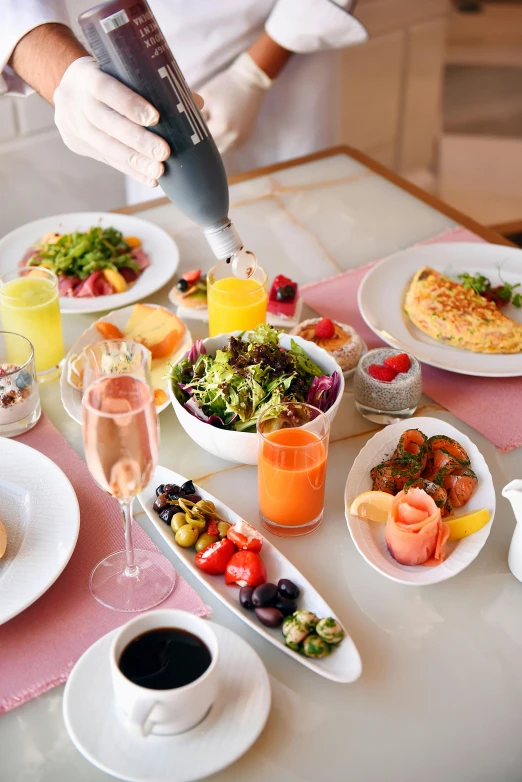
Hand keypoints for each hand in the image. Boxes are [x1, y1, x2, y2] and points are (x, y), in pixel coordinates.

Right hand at [54, 57, 203, 187]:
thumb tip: (195, 103)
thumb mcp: (121, 71)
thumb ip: (153, 83)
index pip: (106, 89)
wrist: (66, 91)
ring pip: (107, 148)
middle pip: (107, 124)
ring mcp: (76, 127)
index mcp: (86, 77)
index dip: (129, 104)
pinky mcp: (81, 147)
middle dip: (138, 141)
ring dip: (136, 162)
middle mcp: (76, 103)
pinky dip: (132, 171)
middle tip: (164, 152)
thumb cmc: (107, 77)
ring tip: (159, 171)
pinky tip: (150, 180)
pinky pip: (109, 161)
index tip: (155, 118)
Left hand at [198, 53, 271, 154]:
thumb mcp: (204, 97)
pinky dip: (222, 139)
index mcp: (221, 129)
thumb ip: (192, 114)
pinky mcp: (245, 139)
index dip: (192, 134)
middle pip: (209, 148)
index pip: (199, 140)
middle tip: (200, 125)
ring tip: (211, 125)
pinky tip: (220, 126)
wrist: (250, 82)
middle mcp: (232, 139)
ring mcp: (240, 141)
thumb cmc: (225, 86)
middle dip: (202, 139)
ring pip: (219, 150)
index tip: (189, 126)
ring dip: (212, 141)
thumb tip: (182, 126)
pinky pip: (228, 146)